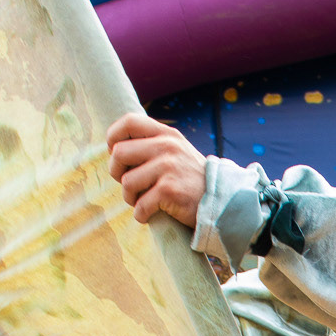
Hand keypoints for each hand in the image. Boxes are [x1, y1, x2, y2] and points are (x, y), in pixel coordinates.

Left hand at [107, 111, 205, 226]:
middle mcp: (167, 147)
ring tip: (142, 201)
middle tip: (129, 183)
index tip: (115, 152)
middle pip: (120, 152)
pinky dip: (141, 214)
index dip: (114, 136)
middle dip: (116, 172)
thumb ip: (152, 145)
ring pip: (127, 182)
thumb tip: (115, 148)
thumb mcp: (176, 152)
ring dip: (130, 198)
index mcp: (167, 134)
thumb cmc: (191, 180)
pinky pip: (140, 205)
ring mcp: (168, 168)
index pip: (130, 121)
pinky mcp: (169, 191)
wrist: (221, 201)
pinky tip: (150, 214)